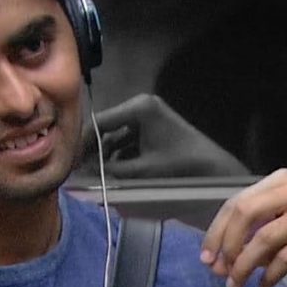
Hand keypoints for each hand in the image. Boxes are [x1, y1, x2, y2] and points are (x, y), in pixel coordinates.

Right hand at [79, 94, 248, 177]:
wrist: (216, 175)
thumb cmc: (180, 168)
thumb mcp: (140, 171)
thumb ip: (107, 172)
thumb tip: (78, 177)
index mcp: (139, 108)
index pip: (98, 122)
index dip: (82, 144)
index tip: (69, 164)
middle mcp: (141, 108)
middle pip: (106, 130)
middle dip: (94, 153)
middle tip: (80, 174)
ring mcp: (149, 120)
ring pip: (116, 139)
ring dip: (105, 158)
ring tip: (95, 178)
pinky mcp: (154, 133)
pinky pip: (128, 144)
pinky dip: (119, 159)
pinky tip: (112, 176)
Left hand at [200, 168, 286, 286]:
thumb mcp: (278, 234)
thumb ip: (248, 240)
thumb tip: (216, 262)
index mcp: (282, 180)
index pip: (237, 202)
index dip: (216, 231)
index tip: (206, 258)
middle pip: (246, 211)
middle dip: (228, 245)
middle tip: (219, 272)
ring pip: (265, 237)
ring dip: (245, 266)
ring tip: (237, 285)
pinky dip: (271, 274)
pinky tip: (264, 285)